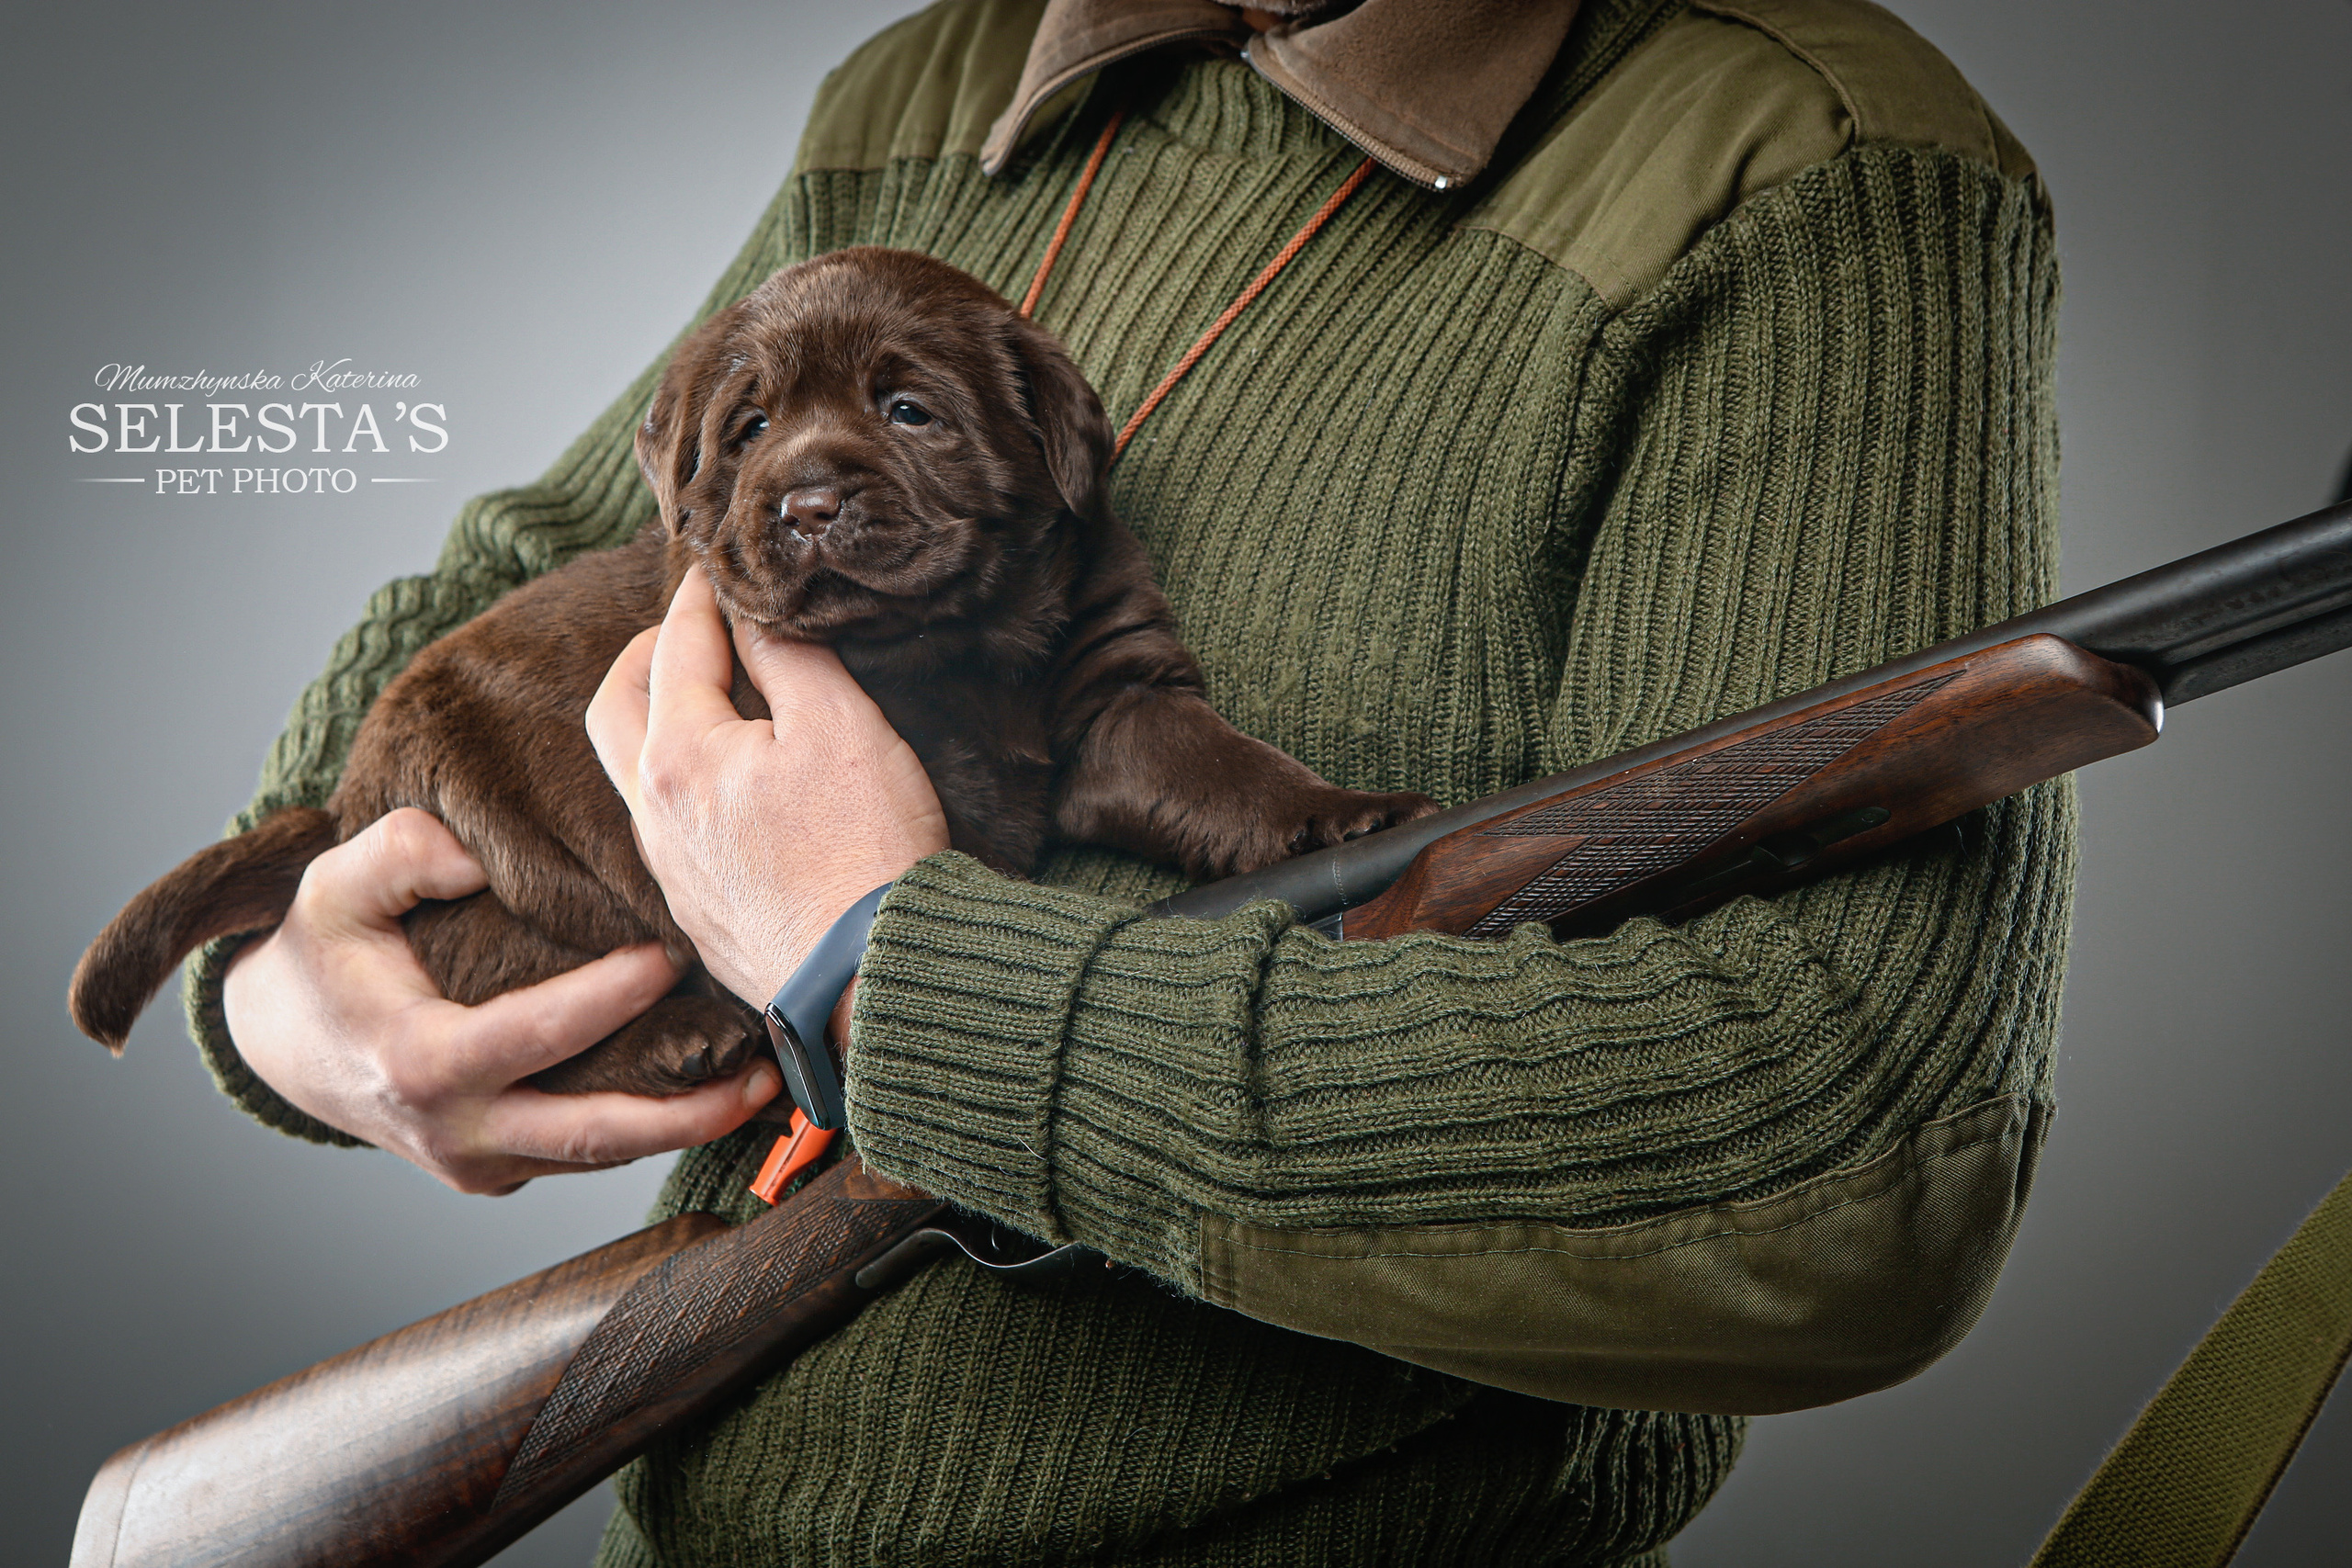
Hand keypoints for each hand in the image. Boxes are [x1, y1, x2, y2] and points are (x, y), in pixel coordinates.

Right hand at [224, 807, 780, 1194]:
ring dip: (687, 1125)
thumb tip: (475, 855)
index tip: (672, 953)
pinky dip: (650, 1124)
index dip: (610, 999)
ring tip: (768, 1084)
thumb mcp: (331, 886)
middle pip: (596, 1136)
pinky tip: (713, 1089)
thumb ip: (398, 854)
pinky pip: (587, 1152)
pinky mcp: (504, 1171)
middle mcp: (460, 1134)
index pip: (538, 1036)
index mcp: (422, 1066)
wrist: (284, 1043)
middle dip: (689, 1112)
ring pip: (603, 1155)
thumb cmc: (320, 953)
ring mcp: (485, 1164)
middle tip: (766, 1072)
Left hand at [585, 566, 948, 1013]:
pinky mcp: (697, 916)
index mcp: (678, 755)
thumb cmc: (865, 848)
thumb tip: (755, 611)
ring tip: (714, 701)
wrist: (872, 978)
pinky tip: (731, 788)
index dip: (702, 596)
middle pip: (614, 707)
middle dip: (649, 654)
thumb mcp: (842, 725)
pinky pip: (666, 829)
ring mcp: (670, 872)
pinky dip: (683, 782)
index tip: (719, 566)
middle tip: (694, 630)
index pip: (677, 645)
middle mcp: (654, 814)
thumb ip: (789, 656)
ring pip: (635, 774)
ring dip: (660, 721)